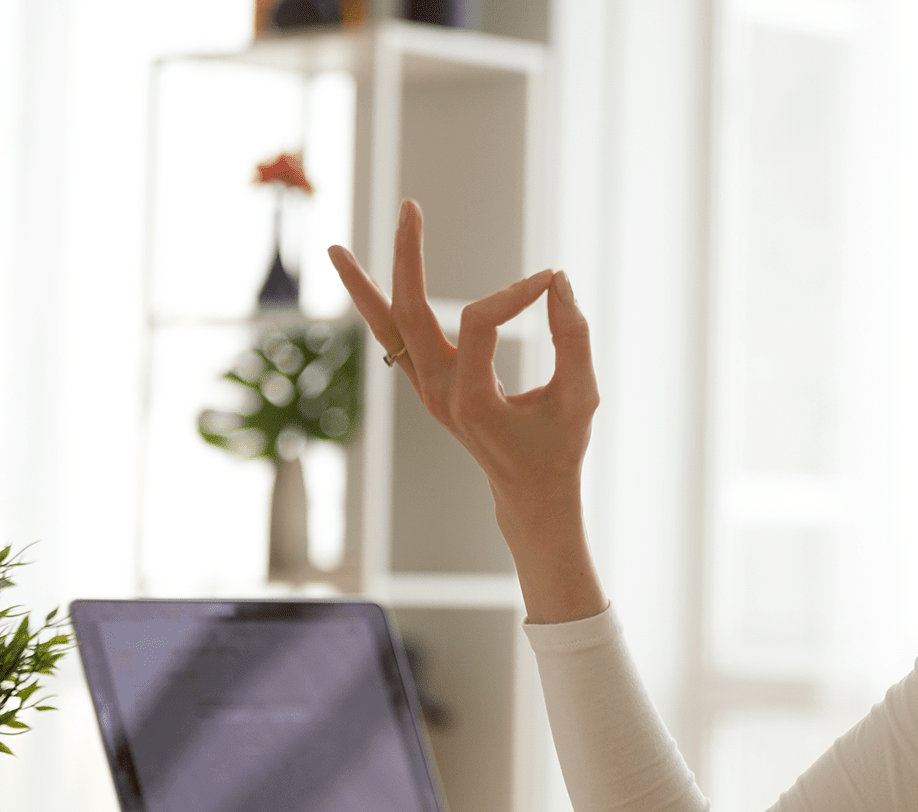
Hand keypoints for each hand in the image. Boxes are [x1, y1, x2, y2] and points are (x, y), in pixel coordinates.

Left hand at [328, 199, 607, 623]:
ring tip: (333, 249)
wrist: (529, 493)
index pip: (479, 322)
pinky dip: (374, 308)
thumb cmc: (558, 447)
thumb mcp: (580, 396)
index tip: (551, 281)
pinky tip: (356, 276)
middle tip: (410, 207)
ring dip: (362, 287)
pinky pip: (392, 340)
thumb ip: (573, 338)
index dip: (516, 293)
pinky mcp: (426, 386)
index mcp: (472, 401)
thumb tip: (558, 280)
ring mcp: (425, 391)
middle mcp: (437, 393)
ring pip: (385, 329)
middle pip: (409, 313)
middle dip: (407, 257)